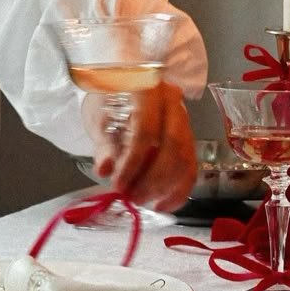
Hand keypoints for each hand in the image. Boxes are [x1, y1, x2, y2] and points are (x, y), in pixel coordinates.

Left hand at [81, 83, 196, 211]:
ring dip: (166, 188)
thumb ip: (104, 144)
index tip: (118, 185)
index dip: (133, 162)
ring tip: (143, 201)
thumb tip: (106, 170)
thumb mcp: (99, 117)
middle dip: (153, 179)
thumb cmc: (108, 99)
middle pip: (173, 146)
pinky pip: (191, 167)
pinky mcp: (188, 137)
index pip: (146, 130)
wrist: (121, 86)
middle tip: (132, 197)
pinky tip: (163, 204)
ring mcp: (184, 120)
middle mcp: (173, 103)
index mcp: (149, 90)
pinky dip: (179, 190)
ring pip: (187, 159)